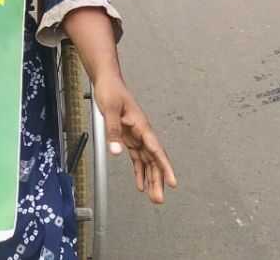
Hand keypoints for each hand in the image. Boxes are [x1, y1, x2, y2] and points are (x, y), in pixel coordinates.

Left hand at [93, 74, 176, 203]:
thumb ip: (113, 131)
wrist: (107, 80)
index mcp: (141, 125)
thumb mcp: (110, 109)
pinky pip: (137, 157)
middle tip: (159, 198)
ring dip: (150, 178)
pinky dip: (139, 170)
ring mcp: (136, 134)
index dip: (164, 166)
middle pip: (153, 159)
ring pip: (147, 161)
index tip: (172, 182)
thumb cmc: (111, 90)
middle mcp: (141, 132)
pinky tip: (140, 183)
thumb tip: (116, 151)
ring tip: (154, 196)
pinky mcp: (128, 136)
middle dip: (158, 179)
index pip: (156, 149)